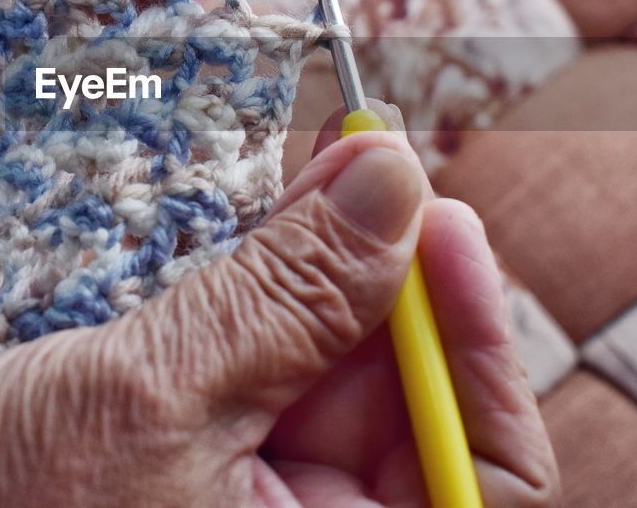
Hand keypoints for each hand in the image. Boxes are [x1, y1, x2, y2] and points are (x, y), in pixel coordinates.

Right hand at [0, 104, 556, 507]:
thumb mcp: (149, 400)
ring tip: (302, 179)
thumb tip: (398, 185)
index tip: (442, 217)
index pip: (487, 471)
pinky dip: (260, 303)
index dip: (479, 343)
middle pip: (409, 409)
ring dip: (320, 277)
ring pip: (333, 380)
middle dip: (386, 282)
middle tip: (357, 160)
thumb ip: (288, 300)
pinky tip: (247, 232)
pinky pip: (262, 382)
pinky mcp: (197, 477)